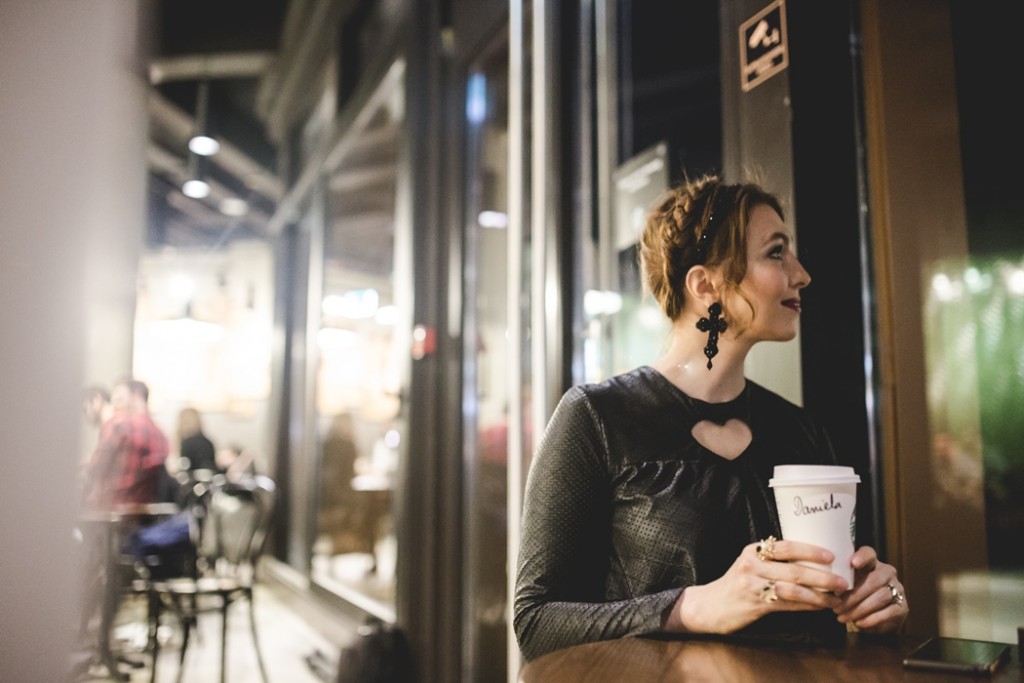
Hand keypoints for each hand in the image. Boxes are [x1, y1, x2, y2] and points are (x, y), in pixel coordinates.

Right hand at [667, 537, 847, 633]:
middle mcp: (752, 565)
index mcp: (753, 551)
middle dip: (822, 576)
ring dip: (819, 594)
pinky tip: (820, 607)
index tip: (832, 556)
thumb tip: (809, 561)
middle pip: (794, 569)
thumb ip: (772, 561)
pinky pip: (788, 605)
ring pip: (794, 589)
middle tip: (842, 581)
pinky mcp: (756, 604)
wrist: (710, 605)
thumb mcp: (749, 565)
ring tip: (836, 597)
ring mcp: (753, 585)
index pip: (786, 546)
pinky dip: (807, 606)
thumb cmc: (735, 584)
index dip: (810, 550)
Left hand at [833, 546, 907, 632]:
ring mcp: (897, 589)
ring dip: (859, 609)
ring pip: (880, 597)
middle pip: (874, 580)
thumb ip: (841, 582)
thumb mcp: (847, 586)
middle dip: (853, 596)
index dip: (862, 557)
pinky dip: (871, 619)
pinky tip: (859, 623)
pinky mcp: (902, 607)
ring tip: (844, 617)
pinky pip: (888, 613)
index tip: (853, 563)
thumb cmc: (856, 596)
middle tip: (837, 608)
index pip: (869, 554)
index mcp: (872, 563)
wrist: (874, 618)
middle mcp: (887, 573)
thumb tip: (828, 585)